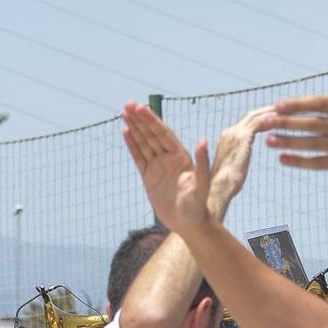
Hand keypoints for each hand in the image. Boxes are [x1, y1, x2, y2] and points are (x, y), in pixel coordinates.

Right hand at [123, 102, 214, 235]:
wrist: (188, 224)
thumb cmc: (198, 206)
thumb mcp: (202, 186)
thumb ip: (203, 164)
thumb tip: (202, 142)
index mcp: (181, 156)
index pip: (164, 134)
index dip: (152, 121)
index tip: (142, 107)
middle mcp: (169, 158)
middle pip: (152, 135)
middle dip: (141, 119)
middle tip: (128, 104)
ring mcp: (158, 167)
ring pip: (144, 143)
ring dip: (135, 128)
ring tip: (124, 112)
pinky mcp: (149, 178)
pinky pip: (138, 158)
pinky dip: (132, 145)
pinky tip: (125, 132)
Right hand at [204, 106, 275, 216]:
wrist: (218, 190)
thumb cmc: (226, 186)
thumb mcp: (233, 167)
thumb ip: (238, 157)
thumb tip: (241, 161)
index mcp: (227, 138)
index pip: (247, 122)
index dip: (262, 117)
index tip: (275, 117)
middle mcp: (230, 132)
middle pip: (252, 115)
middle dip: (269, 110)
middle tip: (286, 109)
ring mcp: (235, 133)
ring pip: (257, 116)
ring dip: (273, 112)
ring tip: (289, 110)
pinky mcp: (242, 138)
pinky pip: (259, 122)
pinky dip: (271, 119)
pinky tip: (283, 119)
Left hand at [265, 47, 327, 179]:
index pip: (322, 103)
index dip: (300, 104)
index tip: (278, 104)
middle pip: (313, 124)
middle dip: (288, 123)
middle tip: (266, 121)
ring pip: (313, 144)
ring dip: (289, 142)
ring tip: (268, 140)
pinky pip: (319, 163)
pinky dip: (300, 162)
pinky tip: (282, 159)